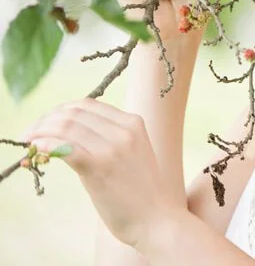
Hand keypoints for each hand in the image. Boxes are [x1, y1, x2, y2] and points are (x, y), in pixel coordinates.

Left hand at [19, 98, 178, 247]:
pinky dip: (45, 145)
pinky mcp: (100, 168)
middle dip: (45, 120)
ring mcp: (113, 148)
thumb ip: (112, 138)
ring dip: (40, 132)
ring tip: (28, 144)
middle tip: (30, 133)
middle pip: (74, 113)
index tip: (46, 123)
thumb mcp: (134, 153)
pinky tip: (36, 150)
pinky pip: (65, 148)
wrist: (156, 219)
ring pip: (66, 128)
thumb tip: (73, 133)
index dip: (61, 110)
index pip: (88, 105)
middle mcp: (124, 131)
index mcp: (134, 123)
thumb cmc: (142, 191)